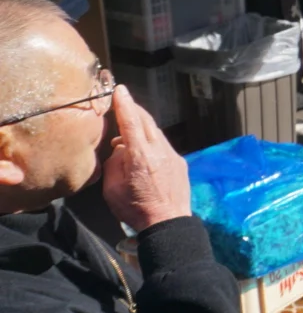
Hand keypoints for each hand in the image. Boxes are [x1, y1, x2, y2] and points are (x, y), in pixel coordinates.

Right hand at [102, 86, 191, 231]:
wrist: (168, 222)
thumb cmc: (135, 209)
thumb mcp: (112, 189)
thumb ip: (115, 163)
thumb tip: (121, 149)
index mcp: (140, 156)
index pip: (131, 123)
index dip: (124, 105)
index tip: (120, 90)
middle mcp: (160, 150)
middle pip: (147, 122)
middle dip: (134, 109)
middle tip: (124, 100)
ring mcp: (173, 155)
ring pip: (156, 132)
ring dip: (143, 126)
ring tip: (129, 127)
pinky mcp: (180, 162)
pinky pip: (163, 144)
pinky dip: (152, 140)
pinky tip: (143, 148)